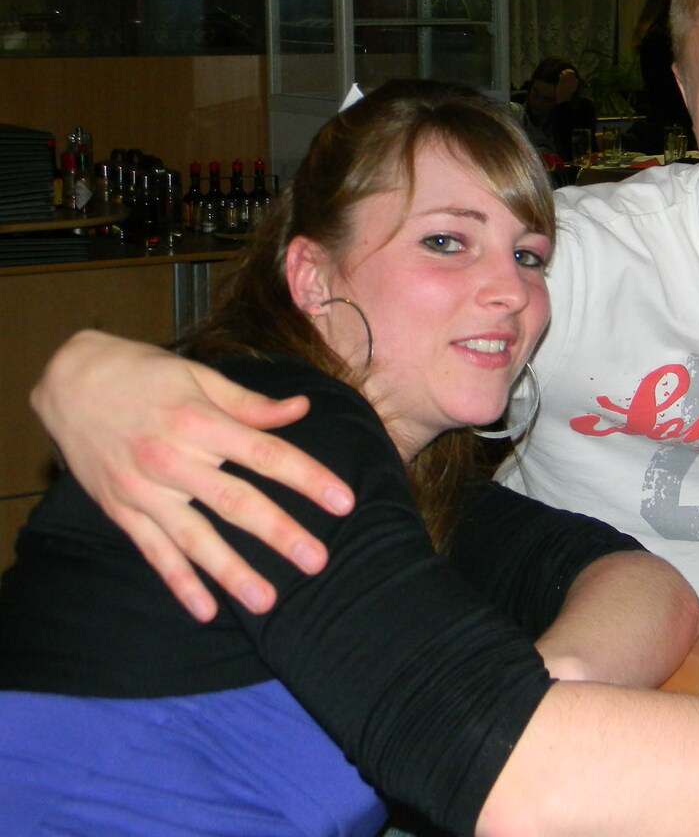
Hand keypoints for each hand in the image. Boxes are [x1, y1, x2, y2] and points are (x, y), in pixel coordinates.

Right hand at [31, 331, 353, 622]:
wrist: (68, 382)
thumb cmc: (143, 374)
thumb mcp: (198, 377)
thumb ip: (250, 403)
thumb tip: (301, 409)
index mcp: (200, 423)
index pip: (266, 454)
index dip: (308, 478)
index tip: (344, 502)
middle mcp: (173, 460)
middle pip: (236, 502)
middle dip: (279, 533)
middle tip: (316, 561)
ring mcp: (145, 490)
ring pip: (195, 538)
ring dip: (232, 571)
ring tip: (266, 601)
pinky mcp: (122, 509)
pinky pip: (154, 551)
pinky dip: (178, 582)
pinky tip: (204, 610)